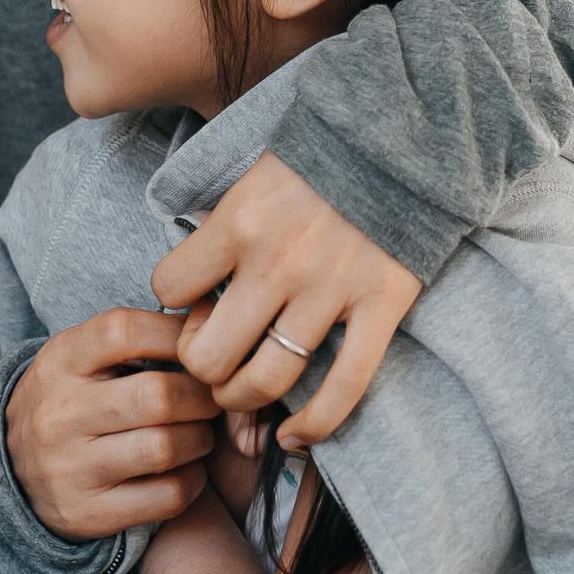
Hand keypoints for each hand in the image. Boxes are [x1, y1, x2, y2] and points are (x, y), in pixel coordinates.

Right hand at [5, 305, 213, 542]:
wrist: (11, 469)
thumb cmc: (72, 400)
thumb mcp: (81, 357)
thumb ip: (133, 338)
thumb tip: (208, 321)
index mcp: (60, 362)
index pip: (124, 331)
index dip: (176, 335)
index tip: (197, 349)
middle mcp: (59, 414)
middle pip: (158, 396)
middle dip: (201, 397)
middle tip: (211, 399)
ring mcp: (70, 468)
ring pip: (165, 447)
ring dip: (200, 440)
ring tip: (199, 434)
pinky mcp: (88, 512)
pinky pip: (166, 496)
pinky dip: (192, 481)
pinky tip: (186, 469)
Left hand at [151, 152, 420, 447]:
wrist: (405, 136)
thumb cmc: (321, 159)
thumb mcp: (254, 177)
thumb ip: (222, 230)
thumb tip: (191, 291)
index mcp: (238, 221)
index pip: (169, 288)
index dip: (176, 302)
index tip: (195, 301)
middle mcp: (278, 261)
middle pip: (209, 355)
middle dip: (202, 367)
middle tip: (215, 357)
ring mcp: (332, 289)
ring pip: (266, 381)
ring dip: (244, 400)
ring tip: (245, 392)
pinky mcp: (382, 306)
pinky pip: (343, 390)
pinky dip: (314, 426)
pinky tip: (293, 437)